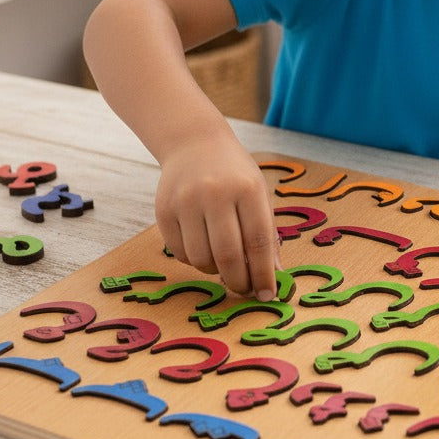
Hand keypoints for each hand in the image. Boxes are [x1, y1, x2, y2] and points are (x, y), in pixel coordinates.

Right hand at [154, 136, 280, 299]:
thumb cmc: (235, 174)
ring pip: (201, 259)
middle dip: (239, 281)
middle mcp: (215, 194)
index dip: (263, 274)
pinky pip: (180, 252)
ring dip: (215, 271)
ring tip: (224, 264)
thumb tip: (274, 276)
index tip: (268, 295)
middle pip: (228, 255)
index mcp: (247, 189)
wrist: (194, 143)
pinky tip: (204, 249)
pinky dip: (194, 260)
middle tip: (244, 290)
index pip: (258, 242)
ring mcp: (186, 201)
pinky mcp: (163, 210)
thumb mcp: (259, 194)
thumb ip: (267, 234)